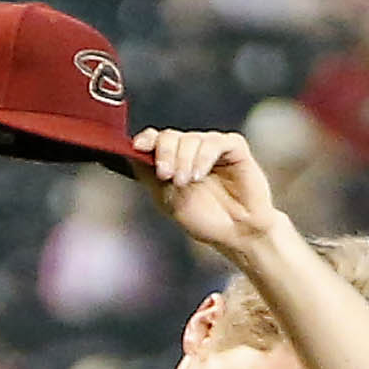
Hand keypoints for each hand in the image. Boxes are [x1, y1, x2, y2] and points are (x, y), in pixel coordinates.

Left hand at [133, 127, 287, 259]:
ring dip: (184, 159)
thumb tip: (133, 154)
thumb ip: (151, 176)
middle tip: (165, 175)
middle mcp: (190, 150)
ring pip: (191, 138)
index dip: (146, 139)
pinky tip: (199, 175)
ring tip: (185, 182)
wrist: (236, 232)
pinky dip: (203, 156)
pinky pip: (215, 142)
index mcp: (172, 160)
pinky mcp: (234, 148)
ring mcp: (212, 147)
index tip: (138, 147)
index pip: (154, 139)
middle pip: (170, 136)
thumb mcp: (168, 200)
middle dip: (164, 154)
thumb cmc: (204, 219)